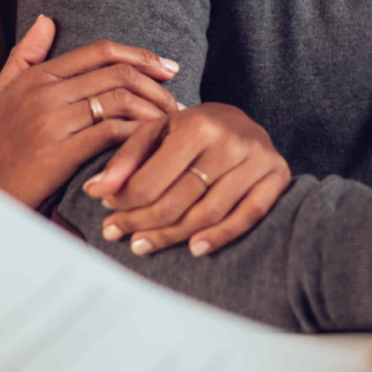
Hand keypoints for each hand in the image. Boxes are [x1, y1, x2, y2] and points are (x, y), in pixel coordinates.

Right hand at [0, 16, 176, 207]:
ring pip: (119, 101)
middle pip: (117, 74)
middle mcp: (45, 93)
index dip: (140, 55)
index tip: (167, 67)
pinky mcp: (58, 153)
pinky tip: (153, 143)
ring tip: (172, 124)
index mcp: (36, 76)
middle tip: (178, 100)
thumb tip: (46, 19)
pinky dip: (139, 135)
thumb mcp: (0, 92)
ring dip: (154, 111)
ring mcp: (51, 121)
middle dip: (157, 85)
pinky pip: (111, 133)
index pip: (100, 51)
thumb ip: (25, 55)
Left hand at [82, 102, 291, 256]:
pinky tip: (194, 249)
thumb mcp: (157, 131)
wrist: (244, 122)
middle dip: (142, 222)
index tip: (109, 210)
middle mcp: (230, 142)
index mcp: (198, 125)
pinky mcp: (277, 178)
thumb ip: (126, 159)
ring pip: (208, 213)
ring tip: (142, 245)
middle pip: (178, 200)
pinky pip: (247, 217)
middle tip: (119, 235)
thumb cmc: (194, 129)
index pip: (152, 179)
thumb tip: (94, 191)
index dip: (126, 201)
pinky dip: (220, 237)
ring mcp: (257, 161)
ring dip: (172, 236)